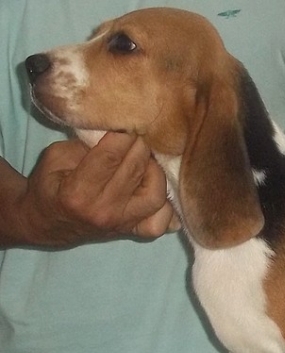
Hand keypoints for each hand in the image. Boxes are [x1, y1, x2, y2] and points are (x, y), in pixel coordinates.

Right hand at [18, 132, 175, 246]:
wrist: (49, 224)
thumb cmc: (50, 186)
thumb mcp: (55, 157)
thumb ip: (84, 143)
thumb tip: (118, 130)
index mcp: (78, 193)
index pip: (111, 155)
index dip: (123, 133)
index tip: (127, 119)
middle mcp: (105, 211)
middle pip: (136, 169)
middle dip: (139, 145)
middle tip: (136, 134)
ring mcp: (123, 224)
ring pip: (156, 194)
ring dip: (154, 171)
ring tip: (144, 161)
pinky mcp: (135, 232)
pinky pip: (163, 220)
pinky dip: (165, 205)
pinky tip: (154, 188)